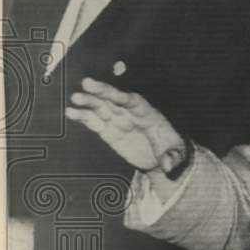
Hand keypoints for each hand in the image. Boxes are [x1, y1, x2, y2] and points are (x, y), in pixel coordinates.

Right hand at [66, 78, 183, 172]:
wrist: (162, 159)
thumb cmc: (172, 151)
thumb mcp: (178, 155)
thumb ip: (173, 158)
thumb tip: (168, 166)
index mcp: (149, 114)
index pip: (135, 102)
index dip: (123, 97)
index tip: (114, 95)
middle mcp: (131, 114)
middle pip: (115, 99)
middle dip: (102, 91)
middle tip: (87, 83)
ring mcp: (118, 121)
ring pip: (101, 108)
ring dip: (89, 102)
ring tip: (75, 99)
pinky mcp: (108, 131)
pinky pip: (94, 122)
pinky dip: (83, 116)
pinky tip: (71, 112)